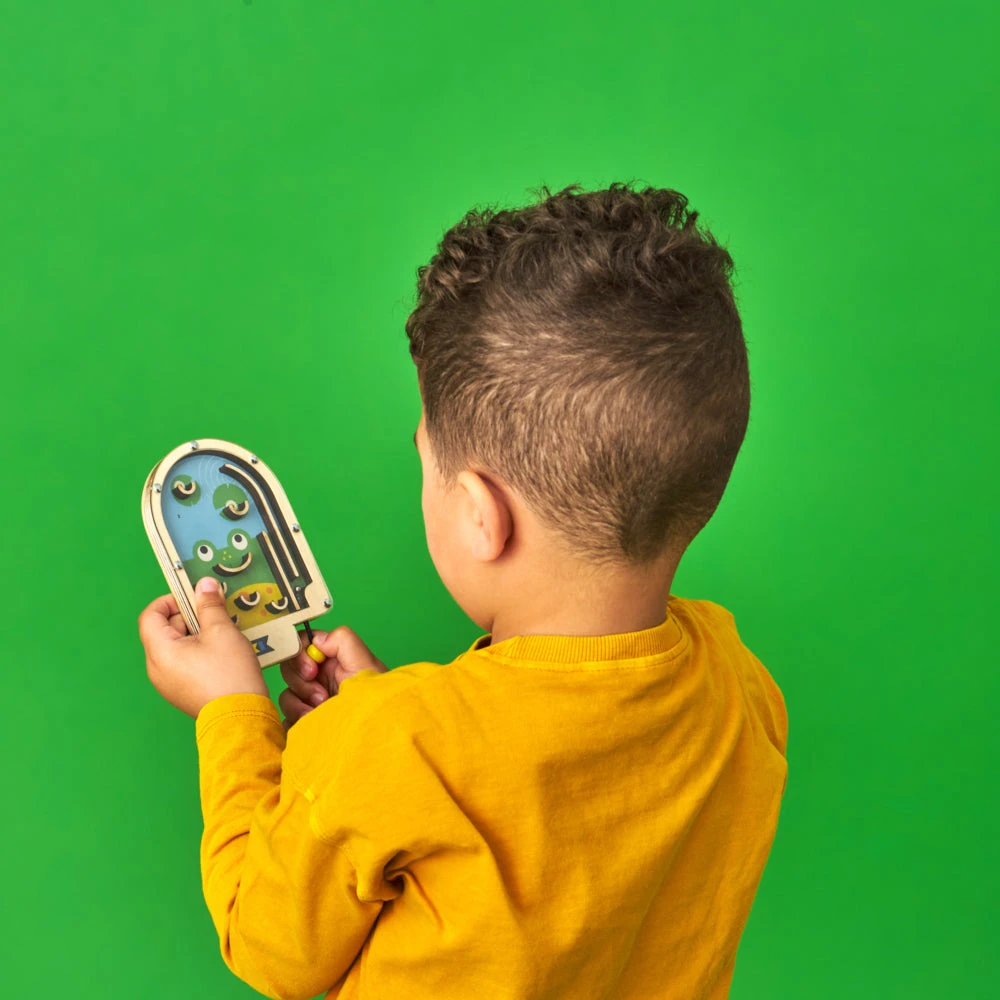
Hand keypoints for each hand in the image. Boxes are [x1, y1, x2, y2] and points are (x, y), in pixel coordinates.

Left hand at [138, 577, 267, 717]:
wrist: (240, 717)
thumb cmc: (228, 673)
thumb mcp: (221, 631)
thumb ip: (209, 605)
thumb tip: (204, 585)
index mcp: (160, 651)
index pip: (151, 615)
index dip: (170, 600)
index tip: (193, 597)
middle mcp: (157, 668)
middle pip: (163, 631)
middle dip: (188, 617)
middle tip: (214, 613)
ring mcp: (167, 684)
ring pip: (175, 647)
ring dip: (195, 634)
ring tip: (221, 633)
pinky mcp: (181, 693)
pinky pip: (183, 664)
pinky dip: (197, 652)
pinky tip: (221, 653)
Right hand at [279, 625, 387, 730]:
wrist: (374, 734)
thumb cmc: (375, 699)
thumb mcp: (365, 663)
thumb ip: (343, 641)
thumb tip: (317, 640)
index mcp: (332, 660)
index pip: (303, 646)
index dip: (301, 655)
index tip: (312, 670)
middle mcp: (319, 678)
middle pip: (290, 668)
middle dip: (301, 682)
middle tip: (321, 696)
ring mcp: (310, 702)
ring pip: (287, 694)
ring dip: (299, 703)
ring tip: (320, 711)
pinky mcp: (304, 723)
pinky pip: (286, 717)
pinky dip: (295, 718)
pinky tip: (312, 723)